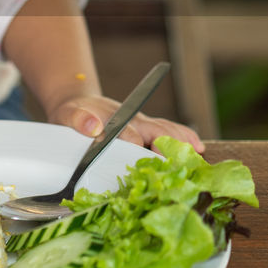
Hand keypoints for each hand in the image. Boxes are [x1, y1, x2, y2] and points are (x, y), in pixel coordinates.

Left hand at [49, 95, 204, 153]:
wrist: (79, 103)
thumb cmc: (73, 113)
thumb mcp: (69, 115)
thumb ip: (79, 120)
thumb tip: (94, 127)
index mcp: (117, 120)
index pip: (131, 136)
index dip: (140, 149)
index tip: (151, 162)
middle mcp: (134, 120)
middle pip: (158, 131)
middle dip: (171, 146)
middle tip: (185, 164)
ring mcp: (143, 124)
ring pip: (168, 130)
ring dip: (183, 141)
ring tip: (198, 155)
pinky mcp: (147, 128)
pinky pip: (170, 130)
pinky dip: (185, 137)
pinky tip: (198, 147)